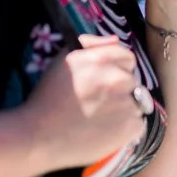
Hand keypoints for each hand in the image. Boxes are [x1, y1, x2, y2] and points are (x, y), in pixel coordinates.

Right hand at [24, 35, 145, 170]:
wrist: (39, 137)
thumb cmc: (48, 97)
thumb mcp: (63, 60)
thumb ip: (91, 44)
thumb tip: (114, 39)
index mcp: (102, 60)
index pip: (128, 58)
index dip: (117, 68)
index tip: (104, 80)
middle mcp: (118, 79)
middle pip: (133, 80)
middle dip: (120, 88)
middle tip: (97, 101)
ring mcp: (128, 104)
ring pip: (137, 102)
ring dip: (124, 107)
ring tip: (99, 117)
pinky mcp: (131, 127)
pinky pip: (137, 122)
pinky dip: (125, 126)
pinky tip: (104, 130)